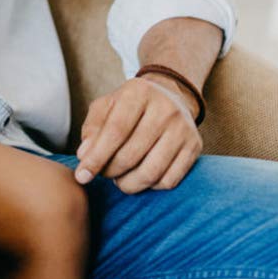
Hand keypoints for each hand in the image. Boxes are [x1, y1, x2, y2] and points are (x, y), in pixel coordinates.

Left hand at [74, 73, 202, 193]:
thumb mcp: (106, 105)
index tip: (82, 176)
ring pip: (152, 172)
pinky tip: (140, 178)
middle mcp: (164, 108)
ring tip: (118, 179)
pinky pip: (170, 180)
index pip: (115, 131)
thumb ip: (92, 128)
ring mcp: (183, 128)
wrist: (171, 96)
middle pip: (131, 154)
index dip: (97, 157)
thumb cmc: (129, 105)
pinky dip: (150, 186)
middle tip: (102, 174)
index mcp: (138, 92)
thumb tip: (84, 155)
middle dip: (110, 171)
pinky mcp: (195, 147)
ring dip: (129, 183)